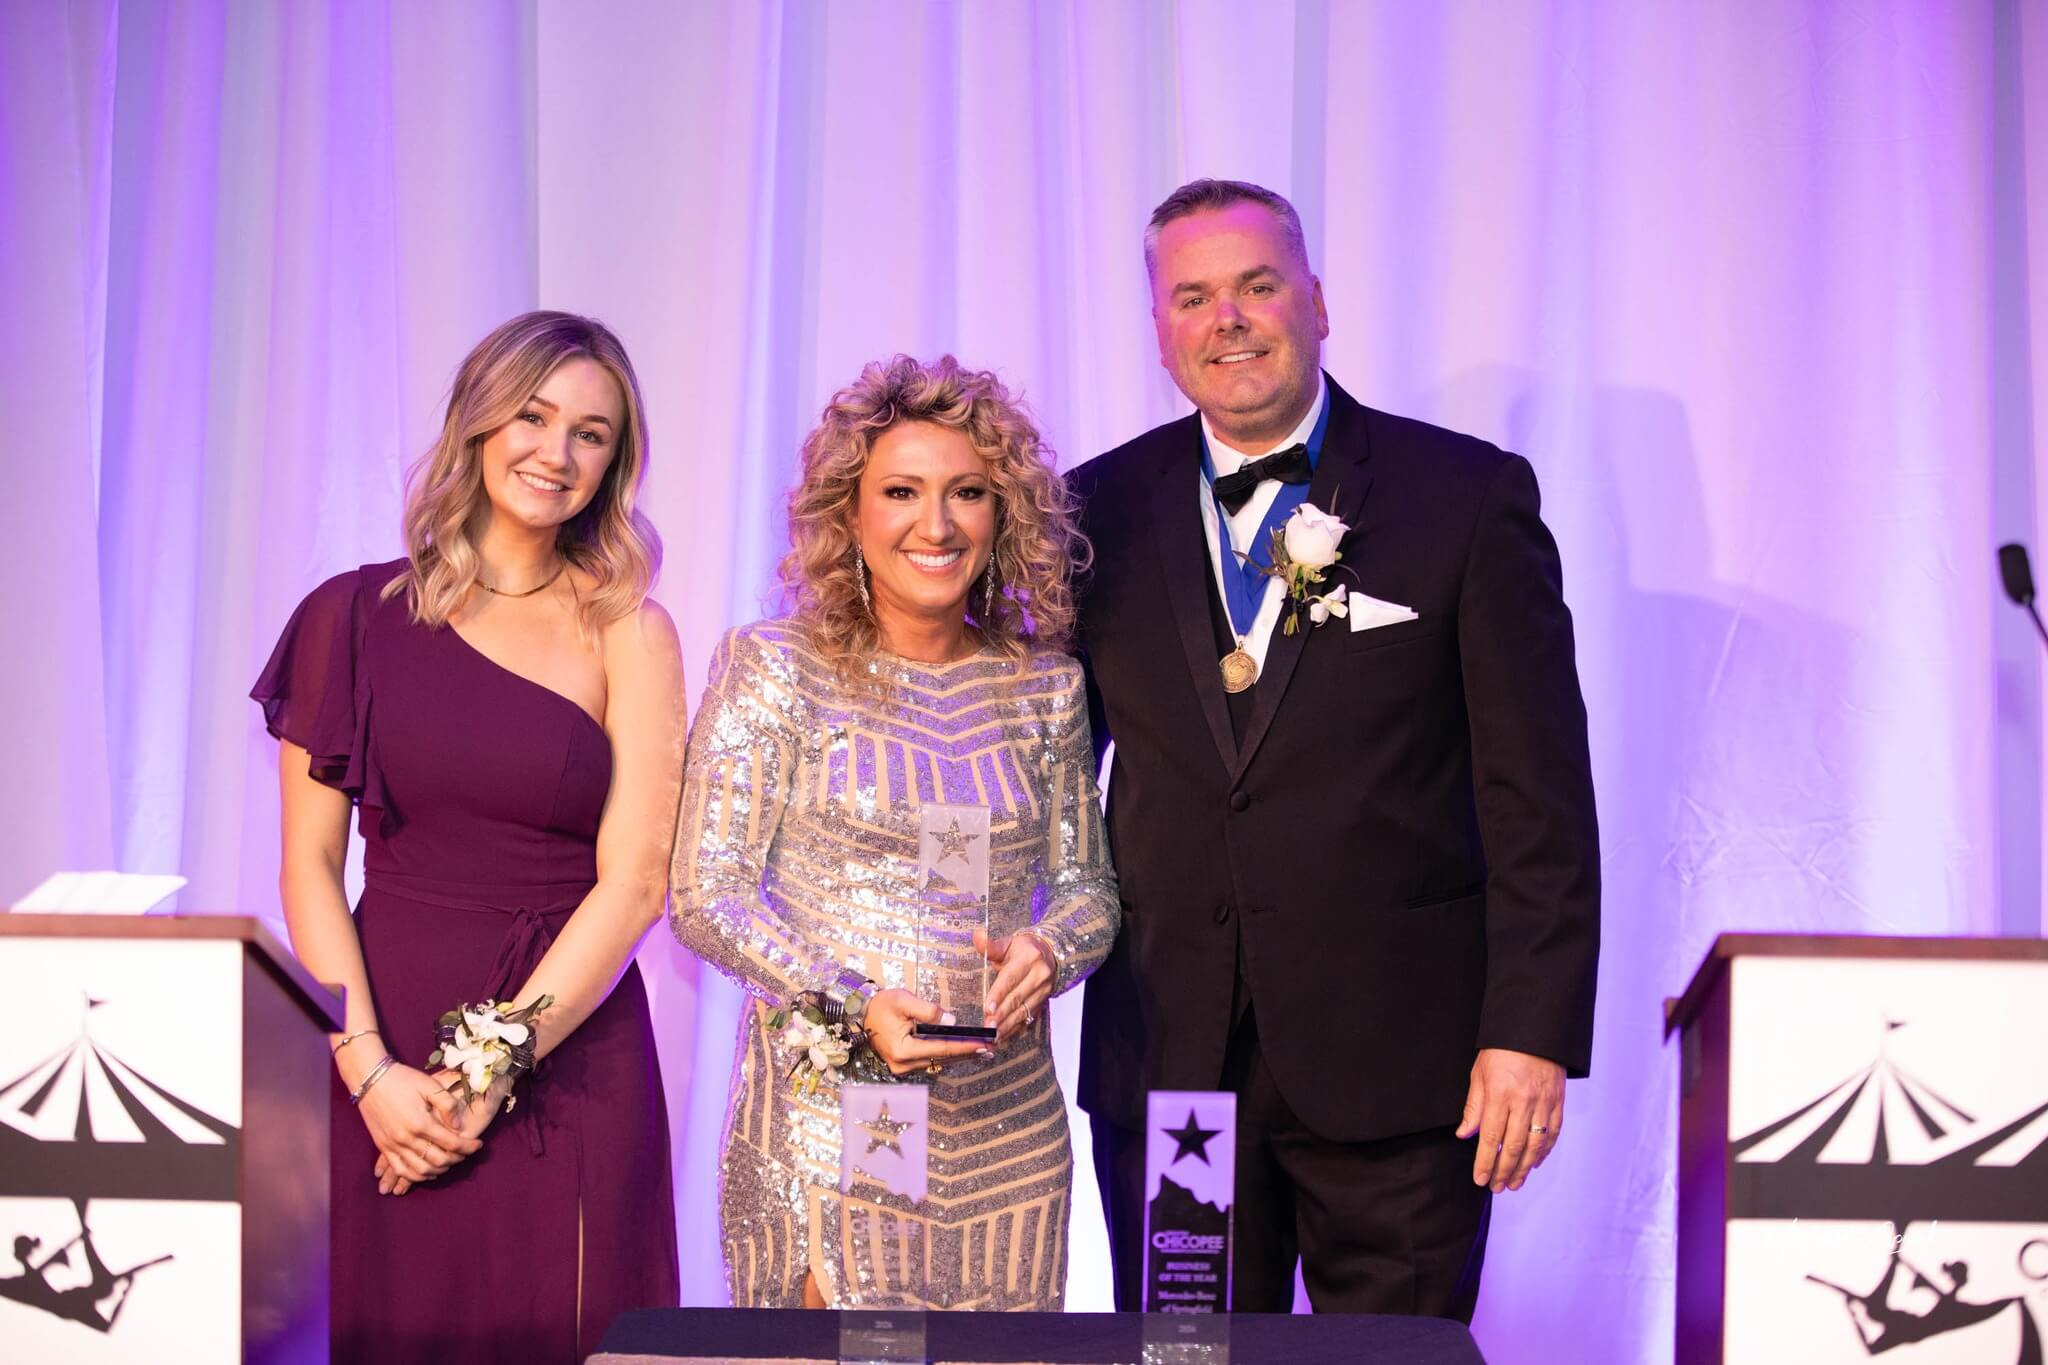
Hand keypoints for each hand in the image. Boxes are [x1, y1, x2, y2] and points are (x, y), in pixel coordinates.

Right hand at [377, 1071, 509, 1194]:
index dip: (468, 1147)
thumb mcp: (430, 1085)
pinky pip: (401, 1170)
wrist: (371, 1079)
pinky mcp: (383, 1148)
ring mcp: (393, 1146)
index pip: (451, 1144)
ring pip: (420, 1170)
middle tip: (465, 1152)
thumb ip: (448, 1105)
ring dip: (439, 1170)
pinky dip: (416, 1176)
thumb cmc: (403, 1079)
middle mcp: (406, 1139)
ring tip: (449, 1162)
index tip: (479, 1145)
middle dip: (457, 1159)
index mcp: (421, 1123)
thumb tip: (460, 1126)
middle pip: (438, 1161)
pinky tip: (427, 1172)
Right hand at [863, 988, 991, 1076]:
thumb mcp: (904, 1001)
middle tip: (991, 1048)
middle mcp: (903, 1064)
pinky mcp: (904, 1065)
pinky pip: (930, 1061)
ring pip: (938, 1062)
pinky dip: (947, 1056)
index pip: (942, 1049)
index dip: (964, 1046)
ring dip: (959, 1056)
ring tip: (982, 1050)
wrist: (860, 1014)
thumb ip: (928, 1011)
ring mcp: (903, 1067)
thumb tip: (952, 1021)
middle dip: (967, 1053)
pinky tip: (962, 1051)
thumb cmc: (881, 1005)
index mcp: (903, 1050)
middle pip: (942, 1059)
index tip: (984, 1043)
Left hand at [975, 929, 1051, 1043]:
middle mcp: (1039, 975)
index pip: (1011, 978)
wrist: (1050, 954)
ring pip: (1024, 1011)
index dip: (999, 994)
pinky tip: (1003, 1036)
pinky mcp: (1043, 1002)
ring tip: (993, 1036)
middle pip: (1018, 998)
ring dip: (1008, 1025)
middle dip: (1002, 1015)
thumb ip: (991, 945)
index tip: (988, 1008)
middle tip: (987, 1027)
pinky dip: (1015, 1029)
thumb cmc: (1023, 949)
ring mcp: (1043, 991)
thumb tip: (977, 936)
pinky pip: (1028, 1018)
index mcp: (1029, 958)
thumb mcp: (1008, 943)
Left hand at [1455, 1048, 1564, 1192]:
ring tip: (1514, 1183)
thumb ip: (1474, 1106)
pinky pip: (1553, 1133)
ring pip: (1535, 1145)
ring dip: (1524, 1168)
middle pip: (1513, 1146)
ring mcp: (1544, 1103)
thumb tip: (1464, 1134)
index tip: (1480, 1180)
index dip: (1485, 1162)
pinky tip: (1535, 1163)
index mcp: (1499, 1095)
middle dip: (1503, 1171)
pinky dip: (1544, 1152)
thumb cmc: (1501, 1051)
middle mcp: (1523, 1102)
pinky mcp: (1558, 1102)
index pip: (1490, 1137)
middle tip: (1496, 1188)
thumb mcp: (1479, 1074)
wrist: (1534, 1030)